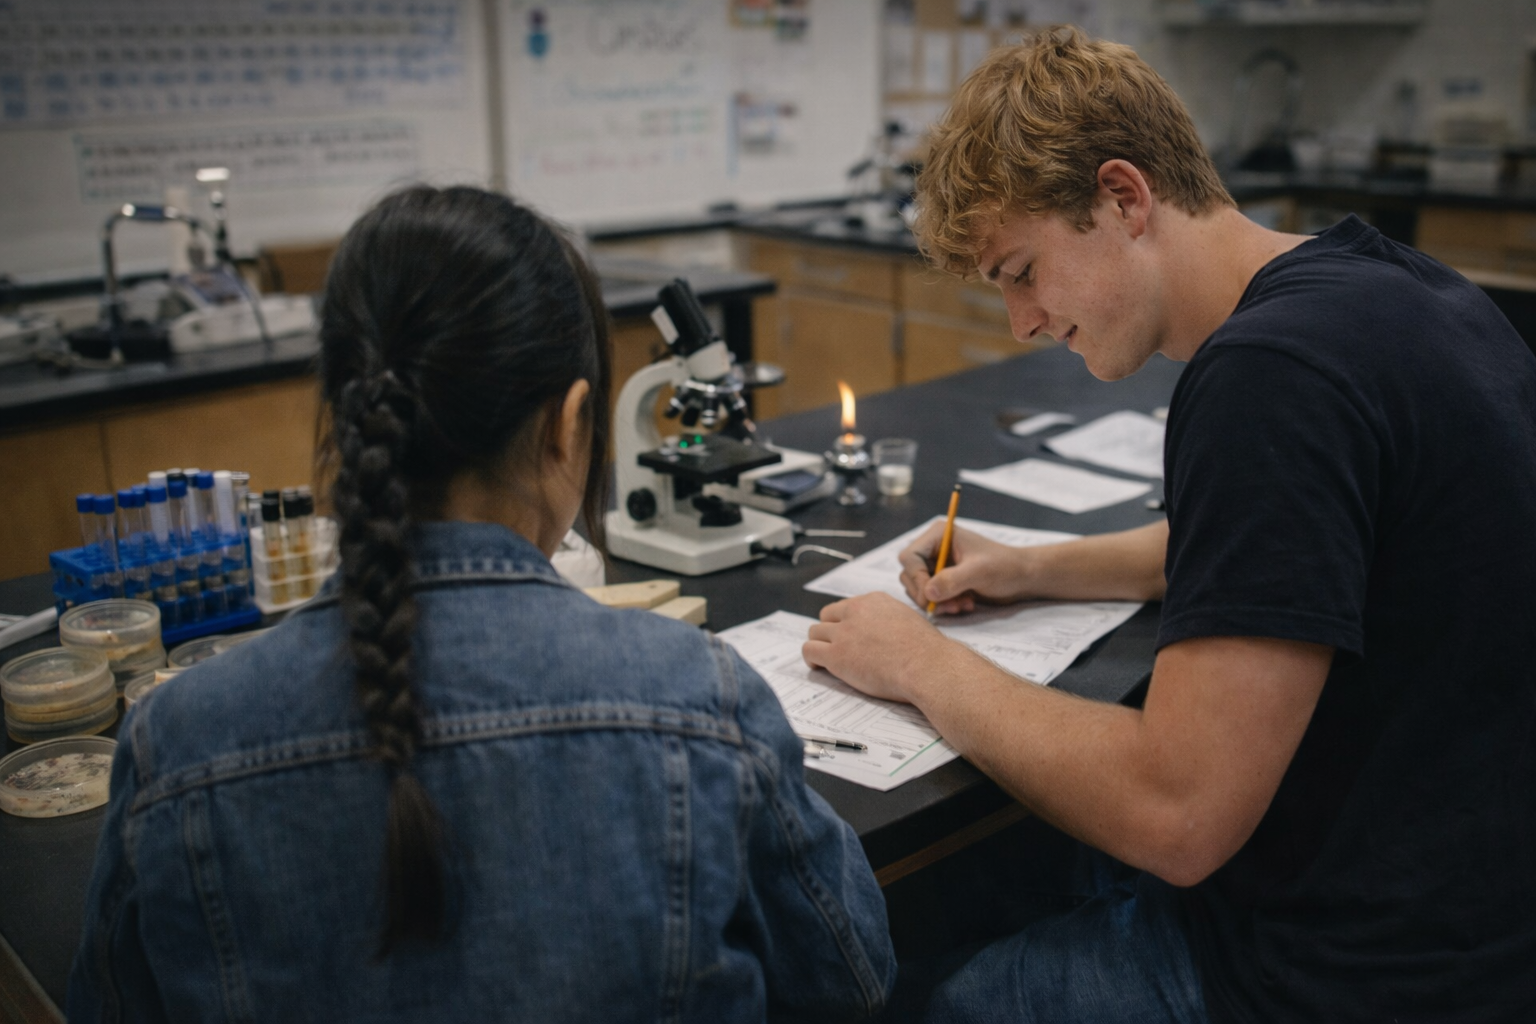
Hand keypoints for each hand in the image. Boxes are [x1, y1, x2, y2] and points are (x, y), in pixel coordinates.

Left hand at [802, 593, 956, 703]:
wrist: (926, 666)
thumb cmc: (926, 651)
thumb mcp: (908, 620)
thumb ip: (888, 621)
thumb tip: (885, 633)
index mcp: (874, 600)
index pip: (847, 607)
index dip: (845, 623)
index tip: (849, 635)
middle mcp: (856, 611)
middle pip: (827, 616)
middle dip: (829, 631)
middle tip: (836, 647)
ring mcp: (844, 632)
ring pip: (814, 632)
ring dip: (819, 645)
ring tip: (825, 659)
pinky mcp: (836, 655)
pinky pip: (809, 650)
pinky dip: (811, 659)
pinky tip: (819, 666)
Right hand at [897, 524, 1036, 615]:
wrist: (1022, 578)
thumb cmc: (1005, 567)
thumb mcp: (979, 572)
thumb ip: (952, 580)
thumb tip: (928, 592)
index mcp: (939, 535)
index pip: (910, 557)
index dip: (917, 579)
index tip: (932, 597)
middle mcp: (933, 548)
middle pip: (909, 575)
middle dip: (928, 594)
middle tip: (951, 605)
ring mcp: (937, 565)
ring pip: (919, 589)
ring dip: (937, 602)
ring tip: (961, 605)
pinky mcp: (943, 581)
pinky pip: (930, 597)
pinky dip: (944, 605)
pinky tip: (965, 604)